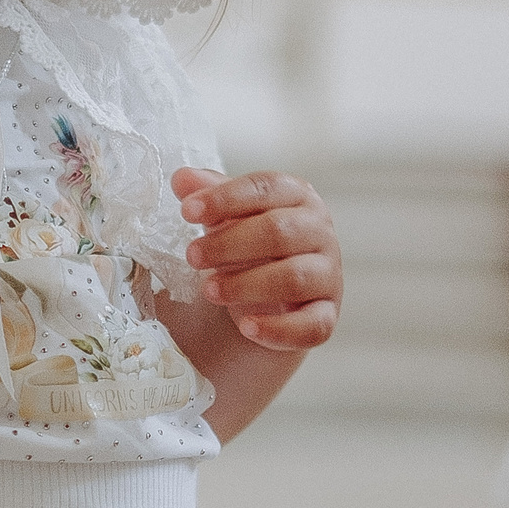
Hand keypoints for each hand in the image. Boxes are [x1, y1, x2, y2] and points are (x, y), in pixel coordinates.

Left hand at [173, 167, 339, 351]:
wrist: (273, 294)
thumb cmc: (250, 244)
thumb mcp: (227, 216)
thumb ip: (208, 195)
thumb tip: (181, 178)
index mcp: (298, 197)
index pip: (265, 188)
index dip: (225, 198)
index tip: (187, 211)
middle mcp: (320, 232)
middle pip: (279, 231)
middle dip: (229, 244)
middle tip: (192, 256)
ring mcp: (328, 275)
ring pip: (294, 278)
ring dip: (246, 285)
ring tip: (209, 291)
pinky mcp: (327, 315)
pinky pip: (312, 325)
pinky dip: (278, 329)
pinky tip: (246, 327)